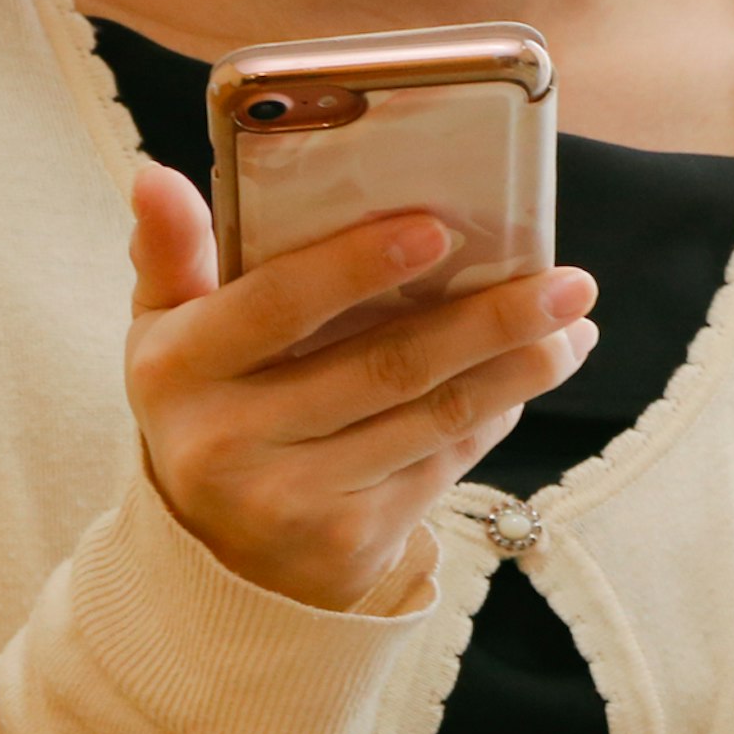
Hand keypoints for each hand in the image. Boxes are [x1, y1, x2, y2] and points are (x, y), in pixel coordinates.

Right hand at [121, 160, 597, 610]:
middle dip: (489, 320)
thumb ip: (171, 253)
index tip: (440, 228)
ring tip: (575, 324)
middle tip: (569, 280)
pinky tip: (533, 375)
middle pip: (385, 365)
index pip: (276, 304)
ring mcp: (290, 500)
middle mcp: (227, 441)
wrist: (209, 557)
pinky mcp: (347, 542)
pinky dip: (495, 416)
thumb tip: (158, 176)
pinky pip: (442, 465)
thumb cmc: (206, 403)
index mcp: (178, 368)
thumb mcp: (168, 332)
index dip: (355, 265)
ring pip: (430, 418)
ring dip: (518, 370)